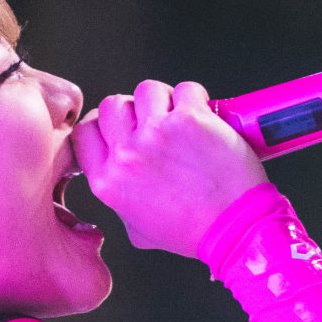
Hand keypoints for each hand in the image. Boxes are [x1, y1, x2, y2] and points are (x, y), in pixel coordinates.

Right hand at [72, 79, 266, 256]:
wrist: (236, 228)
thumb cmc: (195, 231)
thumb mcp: (139, 229)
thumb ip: (122, 201)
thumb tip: (122, 179)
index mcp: (108, 181)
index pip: (85, 133)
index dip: (103, 124)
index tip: (121, 125)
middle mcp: (126, 156)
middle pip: (113, 106)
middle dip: (135, 109)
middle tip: (156, 122)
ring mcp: (155, 134)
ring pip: (146, 90)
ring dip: (165, 99)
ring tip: (182, 117)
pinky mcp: (189, 120)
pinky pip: (185, 90)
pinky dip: (195, 97)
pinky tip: (204, 114)